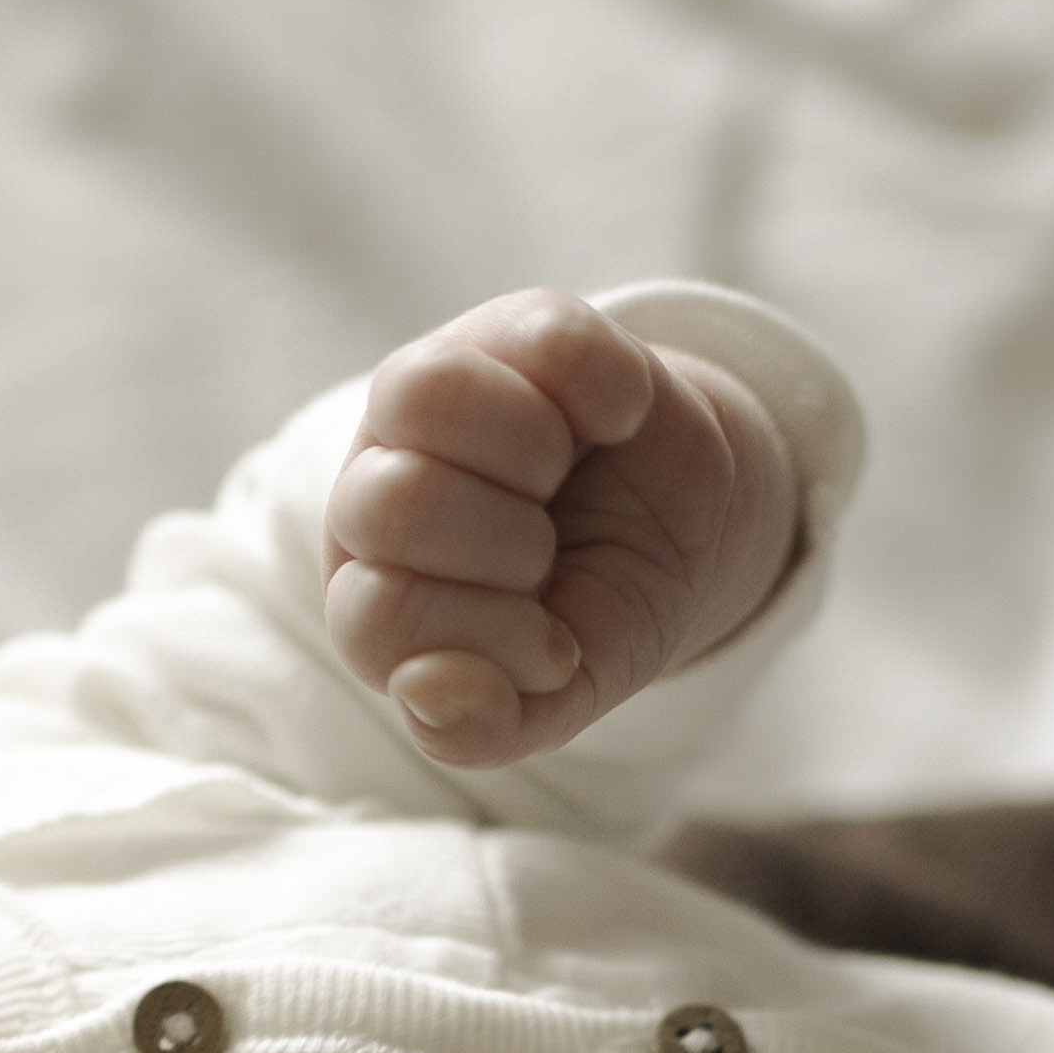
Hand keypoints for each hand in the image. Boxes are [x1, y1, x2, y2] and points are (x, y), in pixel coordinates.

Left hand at [326, 288, 800, 766]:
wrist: (680, 523)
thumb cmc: (595, 611)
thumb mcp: (561, 693)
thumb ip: (487, 726)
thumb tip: (426, 690)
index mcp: (372, 589)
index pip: (373, 615)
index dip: (482, 634)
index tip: (545, 638)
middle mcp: (375, 484)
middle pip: (390, 501)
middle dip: (506, 549)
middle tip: (545, 553)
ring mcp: (431, 395)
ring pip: (428, 396)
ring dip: (531, 454)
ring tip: (559, 478)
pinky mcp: (512, 326)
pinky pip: (549, 339)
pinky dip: (607, 391)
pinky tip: (614, 418)